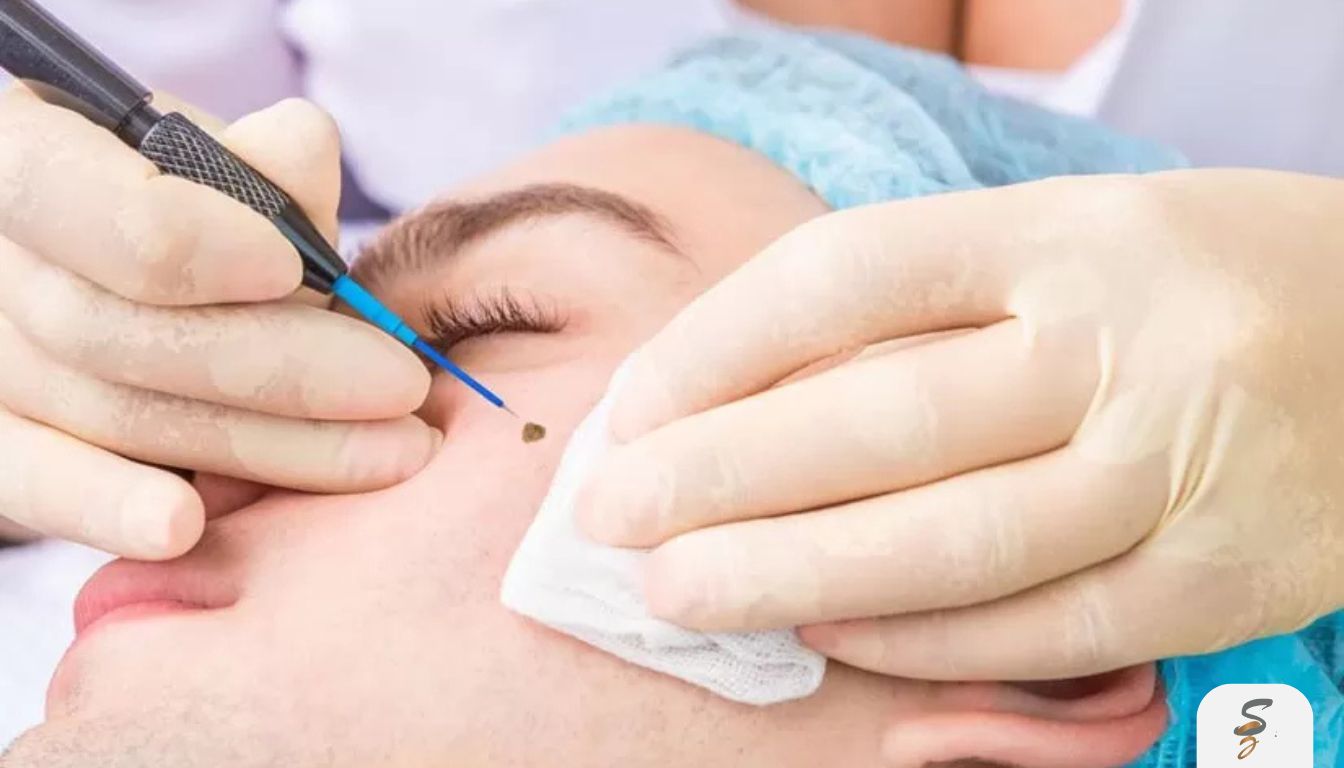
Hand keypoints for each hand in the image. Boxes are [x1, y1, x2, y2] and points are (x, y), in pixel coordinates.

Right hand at [0, 88, 435, 558]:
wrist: (125, 285)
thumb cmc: (197, 213)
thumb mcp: (227, 172)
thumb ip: (263, 168)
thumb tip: (300, 149)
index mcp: (24, 152)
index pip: (81, 198)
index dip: (189, 240)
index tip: (295, 269)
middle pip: (113, 327)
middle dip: (277, 366)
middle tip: (400, 385)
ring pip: (107, 413)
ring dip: (258, 443)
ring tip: (385, 453)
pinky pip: (37, 484)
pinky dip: (112, 506)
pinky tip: (184, 527)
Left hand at [577, 169, 1343, 679]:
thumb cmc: (1193, 283)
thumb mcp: (1071, 245)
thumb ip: (928, 314)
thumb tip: (745, 395)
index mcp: (1068, 232)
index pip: (853, 273)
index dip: (721, 344)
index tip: (635, 405)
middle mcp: (1124, 342)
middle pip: (886, 417)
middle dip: (723, 477)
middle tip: (612, 518)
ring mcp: (1181, 466)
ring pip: (955, 541)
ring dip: (794, 575)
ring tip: (680, 591)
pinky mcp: (1223, 579)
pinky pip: (1042, 627)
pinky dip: (919, 640)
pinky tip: (821, 632)